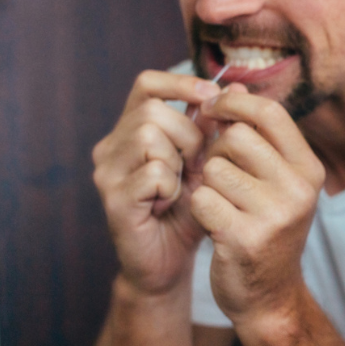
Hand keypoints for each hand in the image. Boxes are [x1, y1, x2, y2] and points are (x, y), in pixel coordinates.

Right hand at [91, 70, 221, 294]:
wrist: (170, 262)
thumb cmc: (189, 210)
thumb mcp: (207, 163)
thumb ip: (215, 127)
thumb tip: (237, 86)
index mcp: (131, 130)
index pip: (146, 84)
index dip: (180, 83)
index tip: (211, 96)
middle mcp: (111, 146)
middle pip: (152, 111)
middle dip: (188, 135)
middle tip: (197, 164)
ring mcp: (107, 172)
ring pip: (149, 136)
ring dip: (179, 161)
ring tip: (181, 185)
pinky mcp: (113, 199)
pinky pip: (153, 172)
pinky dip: (170, 187)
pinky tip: (169, 203)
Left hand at [189, 84, 326, 323]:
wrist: (269, 297)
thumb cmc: (265, 229)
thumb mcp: (274, 181)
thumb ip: (255, 137)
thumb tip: (228, 85)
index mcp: (309, 169)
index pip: (270, 113)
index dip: (235, 103)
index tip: (213, 108)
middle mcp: (299, 189)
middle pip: (237, 137)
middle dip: (216, 151)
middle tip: (218, 174)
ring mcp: (275, 215)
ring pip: (214, 168)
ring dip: (206, 183)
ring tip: (220, 204)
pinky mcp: (244, 238)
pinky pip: (202, 199)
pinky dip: (199, 209)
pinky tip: (213, 224)